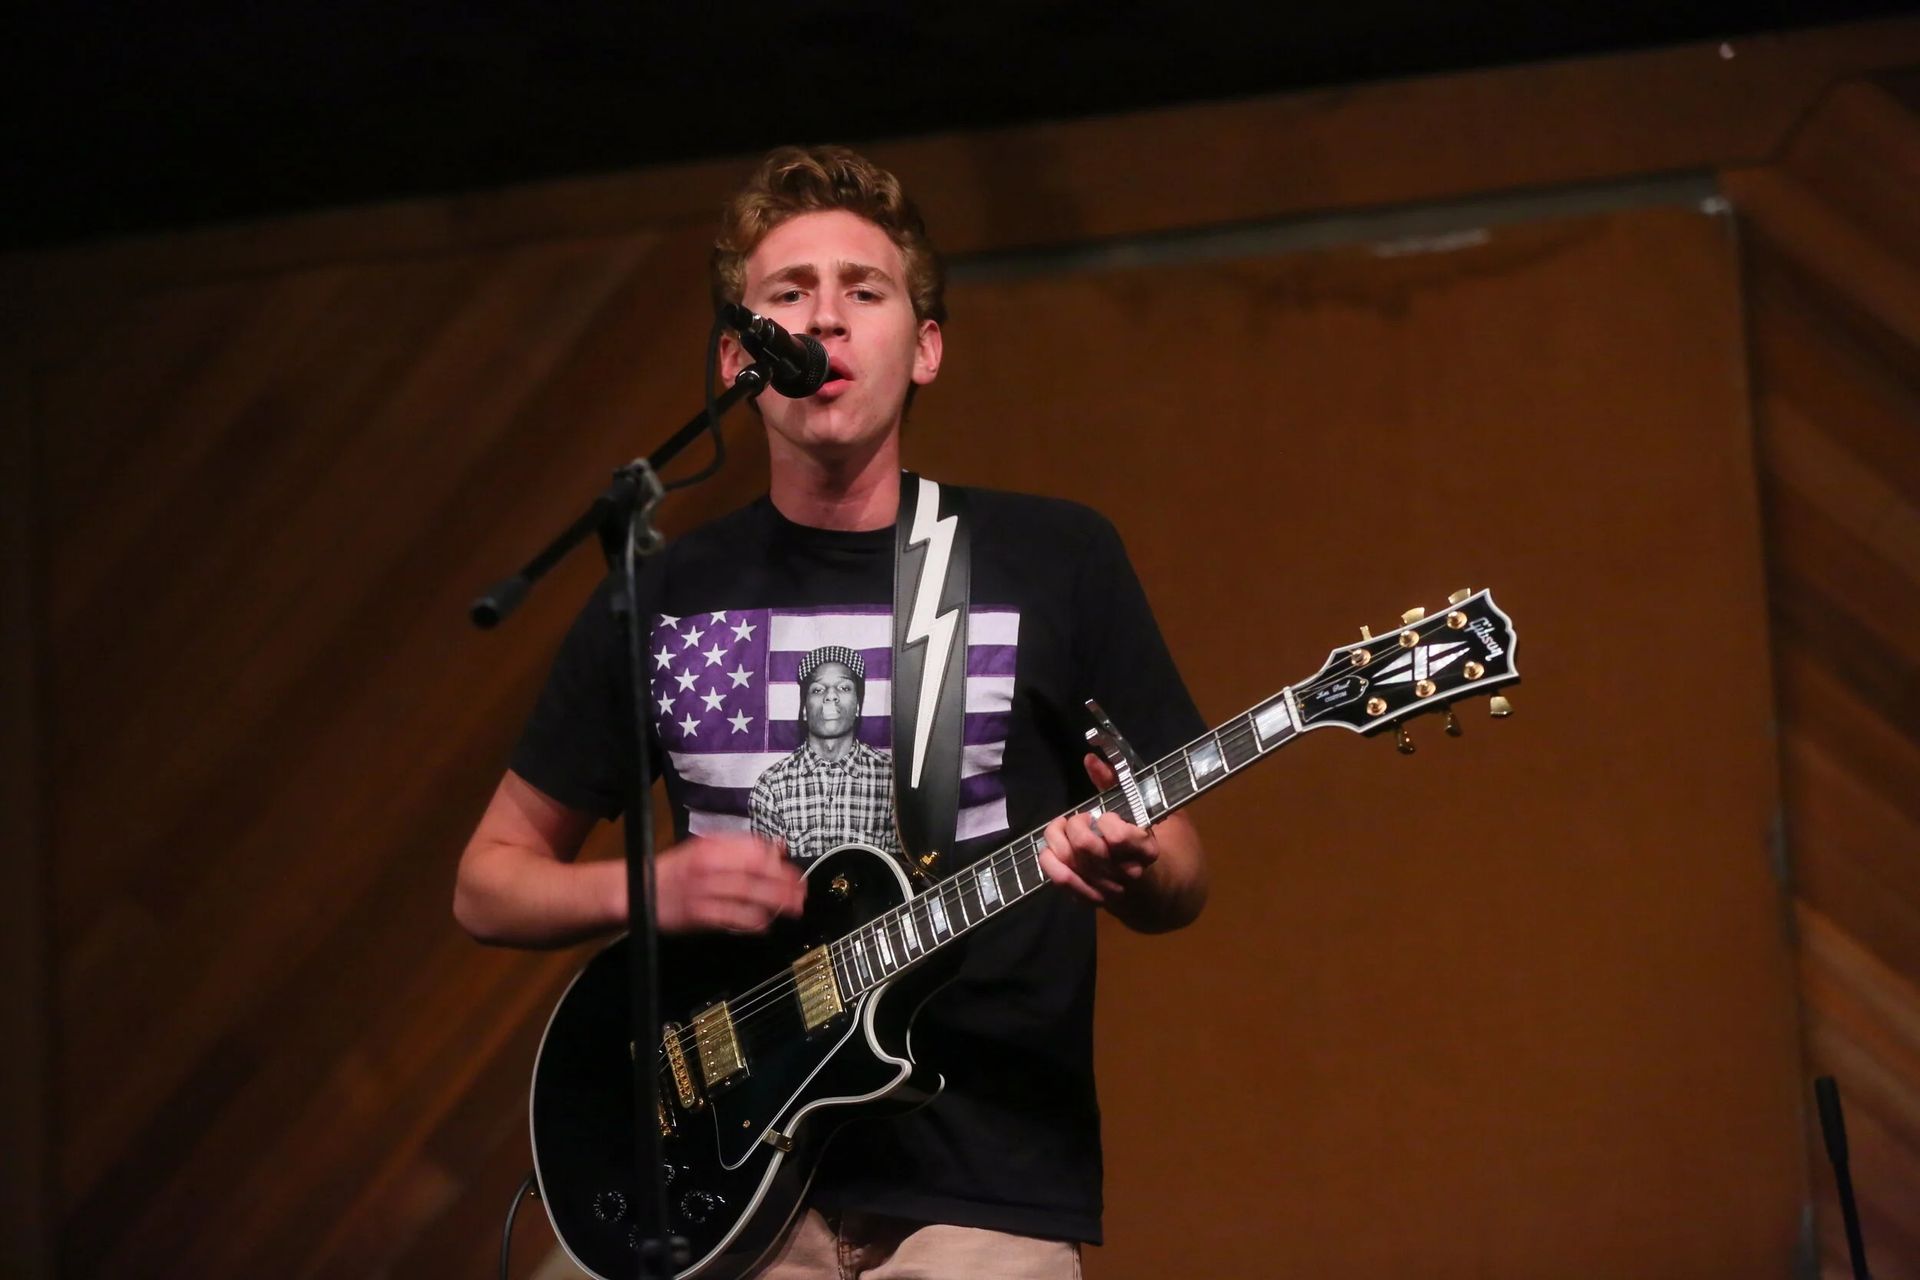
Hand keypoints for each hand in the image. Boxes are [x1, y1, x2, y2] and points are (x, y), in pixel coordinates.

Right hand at [654, 834, 804, 934]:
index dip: (778, 860)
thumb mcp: (704, 848)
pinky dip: (752, 921)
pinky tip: (765, 923)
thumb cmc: (674, 870)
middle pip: (757, 872)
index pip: (754, 849)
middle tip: (801, 892)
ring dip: (775, 903)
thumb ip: (739, 847)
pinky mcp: (699, 915)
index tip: (791, 868)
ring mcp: (705, 891)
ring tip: (792, 908)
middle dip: (784, 883)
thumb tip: (777, 846)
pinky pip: (733, 919)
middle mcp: (710, 866)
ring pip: (749, 896)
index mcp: (712, 847)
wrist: (637, 891)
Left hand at [1038, 754, 1157, 907]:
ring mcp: (1106, 889)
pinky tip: (1051, 848)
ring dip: (1058, 838)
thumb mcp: (1141, 807)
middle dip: (1077, 824)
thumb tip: (1089, 759)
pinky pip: (1061, 879)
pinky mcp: (1088, 898)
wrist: (1154, 887)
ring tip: (1065, 829)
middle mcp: (1126, 874)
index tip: (1108, 816)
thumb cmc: (1144, 839)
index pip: (1119, 837)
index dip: (1108, 821)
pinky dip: (1049, 860)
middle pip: (1086, 846)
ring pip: (1070, 860)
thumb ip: (1115, 782)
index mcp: (1146, 850)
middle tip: (1083, 819)